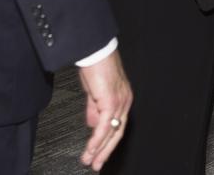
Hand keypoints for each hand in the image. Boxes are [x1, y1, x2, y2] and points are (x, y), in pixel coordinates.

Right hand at [78, 50, 133, 171]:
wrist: (95, 51)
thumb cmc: (95, 65)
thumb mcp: (94, 92)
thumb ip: (94, 109)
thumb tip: (92, 125)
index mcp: (122, 99)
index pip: (118, 125)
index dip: (109, 141)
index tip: (100, 152)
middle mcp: (124, 102)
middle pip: (117, 133)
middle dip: (106, 151)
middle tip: (96, 164)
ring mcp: (119, 102)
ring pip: (111, 133)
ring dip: (99, 150)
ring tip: (89, 161)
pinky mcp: (111, 102)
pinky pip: (104, 127)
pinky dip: (96, 140)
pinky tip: (90, 149)